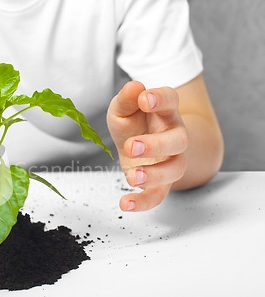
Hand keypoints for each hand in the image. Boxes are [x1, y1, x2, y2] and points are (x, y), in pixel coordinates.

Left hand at [107, 81, 187, 211]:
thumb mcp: (123, 108)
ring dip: (154, 175)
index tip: (145, 99)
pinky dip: (143, 202)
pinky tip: (125, 203)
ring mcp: (170, 161)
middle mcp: (174, 136)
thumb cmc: (133, 122)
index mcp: (166, 113)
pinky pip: (158, 195)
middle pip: (178, 141)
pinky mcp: (160, 182)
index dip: (160, 99)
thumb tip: (134, 87)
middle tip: (132, 146)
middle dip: (156, 145)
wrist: (140, 144)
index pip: (171, 101)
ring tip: (132, 176)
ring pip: (174, 169)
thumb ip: (127, 99)